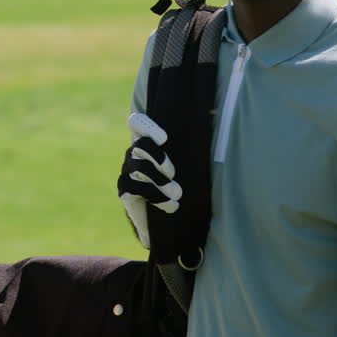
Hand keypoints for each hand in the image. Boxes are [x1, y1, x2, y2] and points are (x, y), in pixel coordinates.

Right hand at [117, 113, 181, 248]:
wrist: (165, 216)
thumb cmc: (182, 184)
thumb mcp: (188, 164)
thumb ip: (193, 146)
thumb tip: (212, 120)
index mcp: (149, 141)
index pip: (137, 122)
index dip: (146, 125)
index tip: (164, 138)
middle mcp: (134, 152)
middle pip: (140, 143)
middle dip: (159, 157)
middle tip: (173, 173)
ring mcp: (127, 169)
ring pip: (140, 167)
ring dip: (161, 182)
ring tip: (178, 193)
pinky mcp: (124, 188)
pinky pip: (135, 187)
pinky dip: (156, 196)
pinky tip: (171, 205)